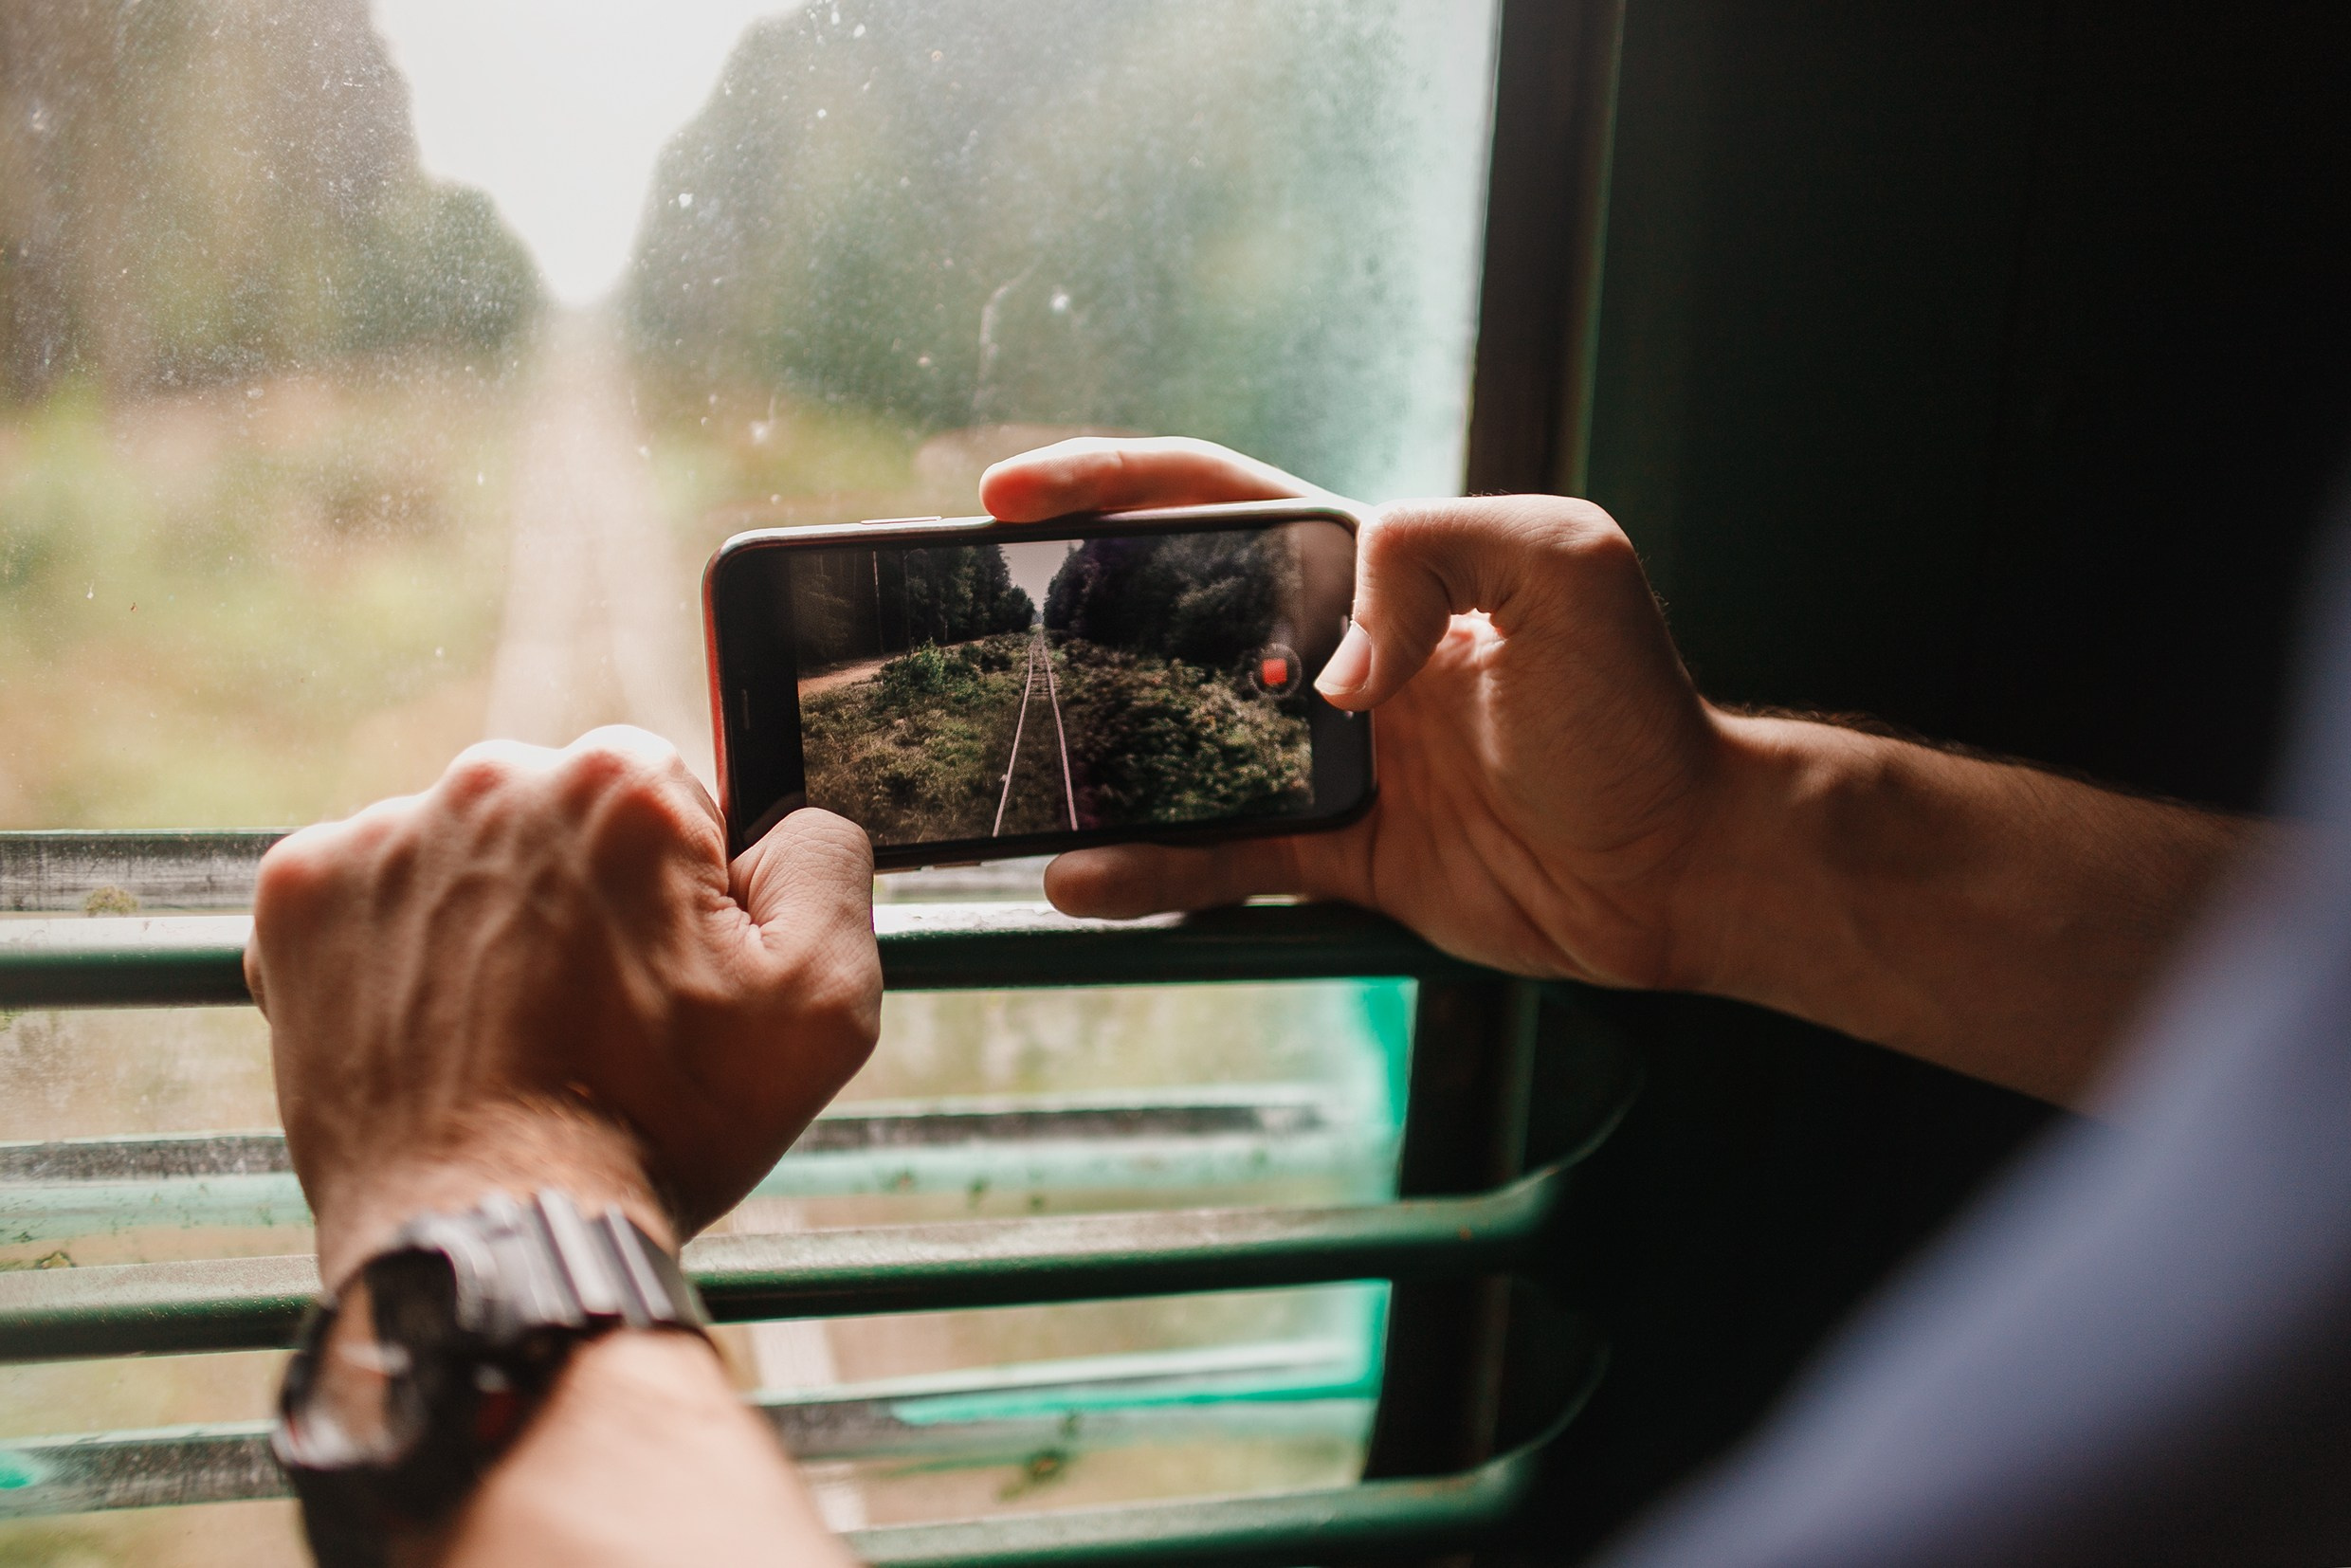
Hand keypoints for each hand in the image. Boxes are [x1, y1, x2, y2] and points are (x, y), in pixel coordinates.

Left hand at [246, 727, 880, 1286]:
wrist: (491, 1238)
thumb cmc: (661, 1128)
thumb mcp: (826, 998)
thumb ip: (828, 861)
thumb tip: (791, 817)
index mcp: (620, 783)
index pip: (674, 807)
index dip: (686, 903)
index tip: (669, 985)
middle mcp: (490, 780)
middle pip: (564, 821)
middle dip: (587, 901)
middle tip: (597, 1022)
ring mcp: (381, 839)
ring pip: (469, 858)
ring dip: (494, 924)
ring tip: (512, 1037)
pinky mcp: (300, 900)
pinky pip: (374, 898)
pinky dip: (404, 954)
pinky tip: (440, 1030)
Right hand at [981, 437, 1725, 987]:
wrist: (1681, 862)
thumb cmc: (1638, 706)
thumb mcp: (1563, 564)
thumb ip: (1432, 552)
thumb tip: (1326, 671)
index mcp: (1373, 560)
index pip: (1216, 499)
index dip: (1109, 484)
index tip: (1008, 497)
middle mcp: (1333, 652)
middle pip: (1168, 619)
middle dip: (1064, 617)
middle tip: (974, 635)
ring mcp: (1327, 754)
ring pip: (1176, 747)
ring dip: (1090, 758)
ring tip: (1003, 775)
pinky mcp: (1336, 849)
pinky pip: (1218, 856)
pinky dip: (1148, 868)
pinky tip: (1079, 878)